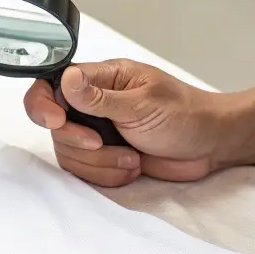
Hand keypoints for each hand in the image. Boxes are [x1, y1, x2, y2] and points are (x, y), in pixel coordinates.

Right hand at [23, 60, 237, 187]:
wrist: (211, 145)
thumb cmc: (185, 114)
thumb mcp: (143, 104)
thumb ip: (100, 97)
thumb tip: (66, 80)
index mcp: (102, 78)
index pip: (52, 84)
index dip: (44, 105)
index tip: (58, 122)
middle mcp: (93, 104)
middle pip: (56, 127)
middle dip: (79, 142)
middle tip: (102, 143)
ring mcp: (98, 132)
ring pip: (69, 153)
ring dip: (98, 163)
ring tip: (131, 158)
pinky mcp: (105, 157)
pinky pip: (85, 172)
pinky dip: (106, 175)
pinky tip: (132, 168)